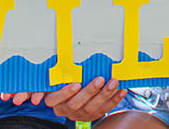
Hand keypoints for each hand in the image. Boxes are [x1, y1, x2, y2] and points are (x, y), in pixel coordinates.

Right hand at [1, 77, 126, 121]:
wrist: (71, 106)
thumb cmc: (62, 89)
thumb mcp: (52, 83)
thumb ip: (53, 74)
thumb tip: (47, 53)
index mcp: (55, 101)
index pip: (57, 98)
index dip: (66, 92)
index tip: (75, 83)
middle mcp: (68, 109)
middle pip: (78, 102)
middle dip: (90, 91)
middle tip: (99, 79)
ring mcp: (82, 113)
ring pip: (94, 107)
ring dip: (105, 93)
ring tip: (113, 81)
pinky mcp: (95, 114)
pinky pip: (106, 108)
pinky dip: (115, 98)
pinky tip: (122, 88)